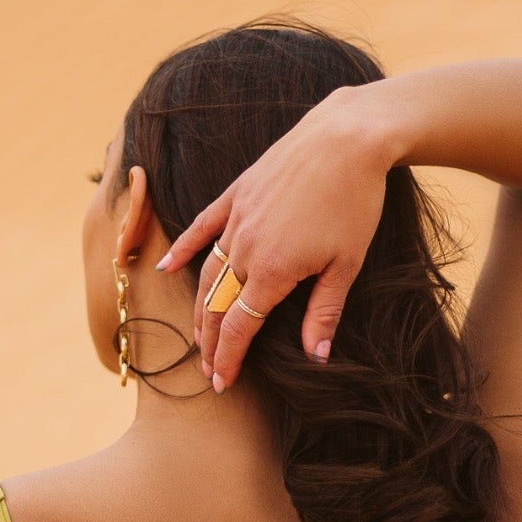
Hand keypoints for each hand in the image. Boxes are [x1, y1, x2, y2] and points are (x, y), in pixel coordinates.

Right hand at [157, 84, 390, 389]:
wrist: (347, 139)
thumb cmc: (355, 202)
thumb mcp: (346, 264)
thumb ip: (324, 312)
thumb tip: (315, 357)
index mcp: (271, 271)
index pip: (239, 326)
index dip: (229, 358)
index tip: (223, 383)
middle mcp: (244, 248)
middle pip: (217, 305)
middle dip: (211, 342)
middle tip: (209, 370)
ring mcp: (236, 219)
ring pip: (207, 272)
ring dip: (200, 307)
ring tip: (199, 335)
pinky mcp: (237, 193)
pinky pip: (202, 227)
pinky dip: (183, 249)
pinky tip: (167, 267)